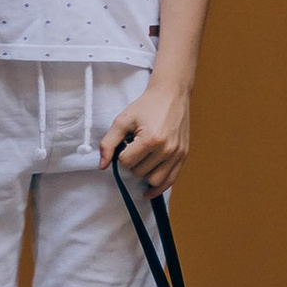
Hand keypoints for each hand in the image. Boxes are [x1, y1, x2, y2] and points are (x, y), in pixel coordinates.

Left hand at [101, 80, 191, 195]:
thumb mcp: (122, 120)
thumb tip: (102, 166)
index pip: (126, 162)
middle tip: (135, 147)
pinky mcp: (183, 156)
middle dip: (132, 162)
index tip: (127, 142)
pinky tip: (148, 192)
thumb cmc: (146, 106)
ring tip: (143, 159)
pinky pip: (170, 181)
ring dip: (144, 173)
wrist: (171, 94)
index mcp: (151, 139)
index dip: (122, 154)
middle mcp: (166, 149)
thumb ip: (108, 143)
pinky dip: (158, 189)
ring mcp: (177, 154)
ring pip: (154, 180)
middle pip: (139, 172)